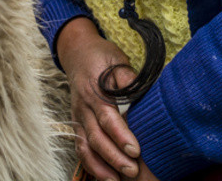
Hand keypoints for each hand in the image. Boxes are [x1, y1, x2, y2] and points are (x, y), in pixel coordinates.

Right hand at [57, 18, 141, 180]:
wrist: (77, 53)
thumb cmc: (102, 57)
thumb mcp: (117, 60)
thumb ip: (128, 79)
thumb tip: (144, 95)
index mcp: (95, 90)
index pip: (107, 117)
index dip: (121, 136)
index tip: (136, 150)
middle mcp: (83, 107)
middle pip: (96, 137)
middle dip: (114, 157)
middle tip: (132, 171)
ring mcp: (78, 116)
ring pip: (86, 146)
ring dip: (100, 166)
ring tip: (117, 180)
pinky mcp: (77, 124)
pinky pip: (81, 147)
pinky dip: (90, 165)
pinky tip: (105, 176)